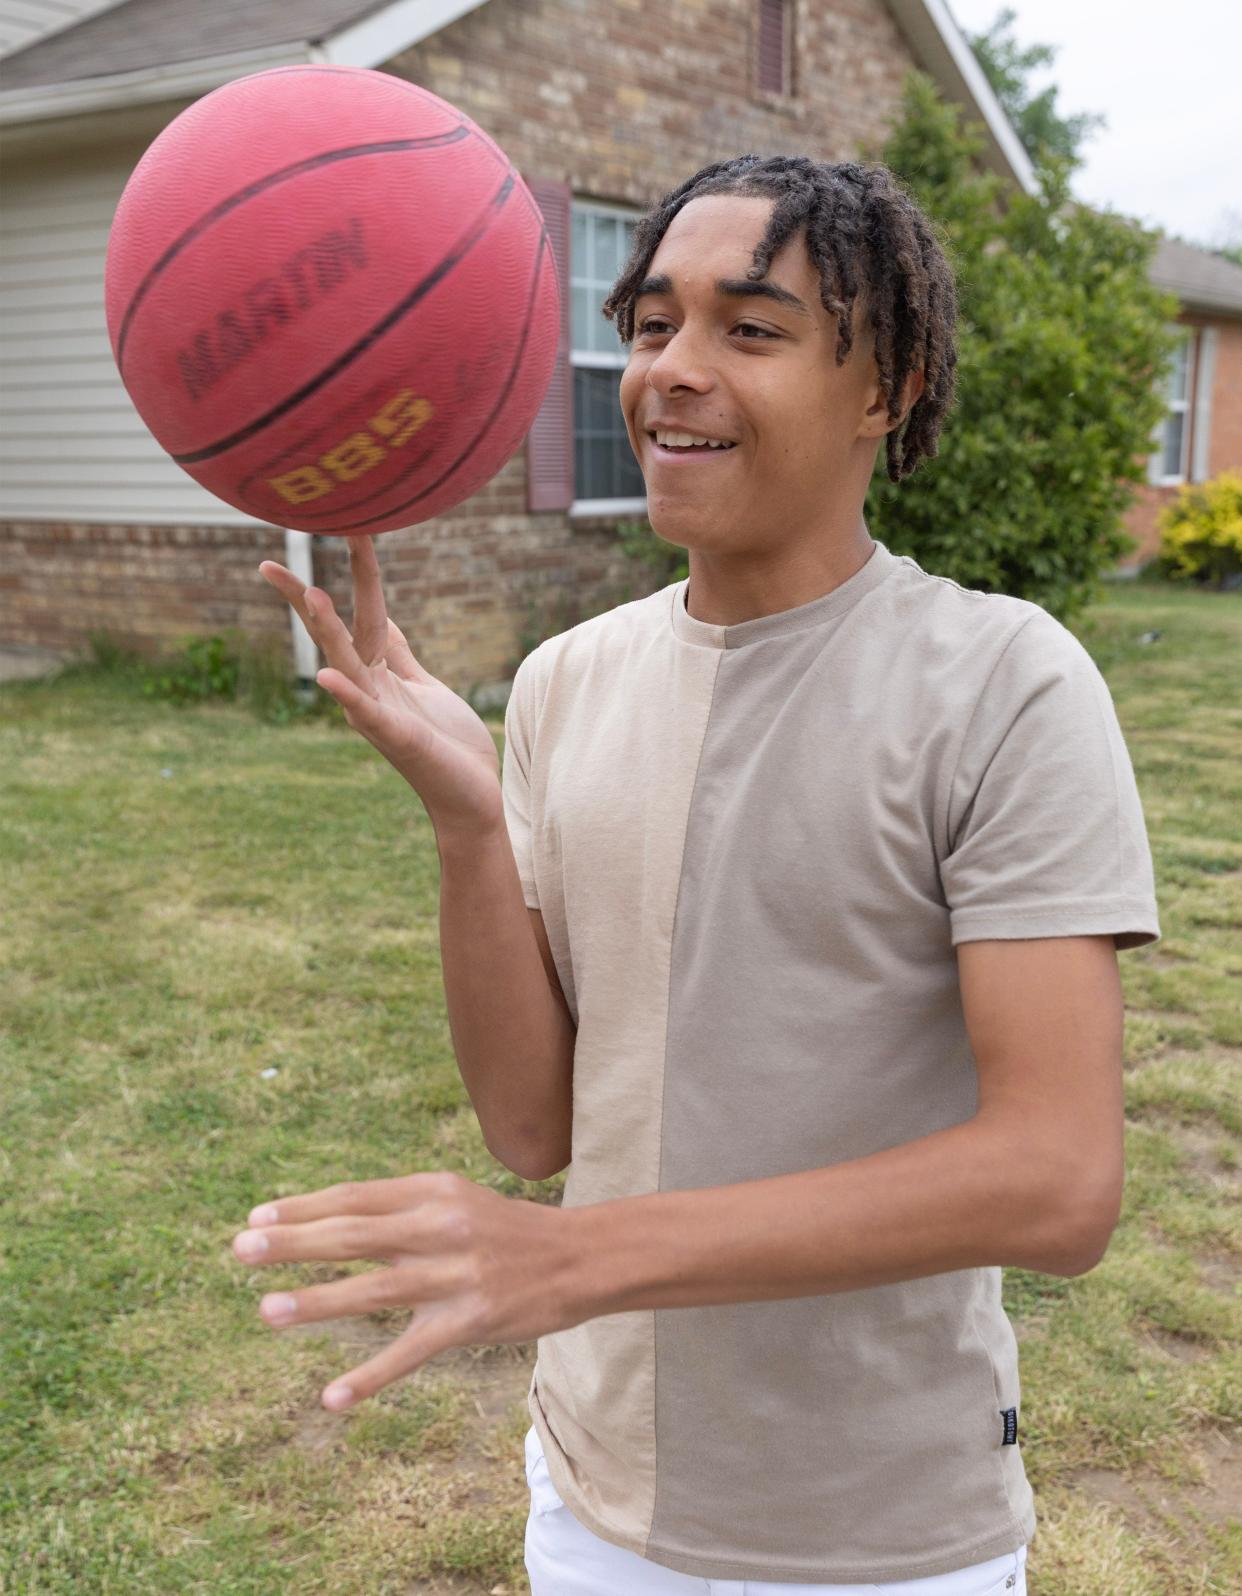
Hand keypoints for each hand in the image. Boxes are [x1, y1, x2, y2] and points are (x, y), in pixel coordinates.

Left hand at [230, 1171, 586, 1409]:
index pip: (355, 1197)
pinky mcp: (471, 1320)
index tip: (255, 1218)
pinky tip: (332, 1397)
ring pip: (376, 1289)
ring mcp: (456, 1275)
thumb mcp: (456, 1201)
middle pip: (355, 1233)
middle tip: (240, 1250)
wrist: (581, 1257)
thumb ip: (401, 1209)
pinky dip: (370, 1376)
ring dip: (318, 1301)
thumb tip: (327, 1219)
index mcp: (433, 1190)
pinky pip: (412, 1351)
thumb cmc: (506, 1232)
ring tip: (267, 1312)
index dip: (303, 1207)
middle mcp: (441, 1226)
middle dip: (294, 1242)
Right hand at [259, 536, 503, 832]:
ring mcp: (378, 713)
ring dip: (328, 632)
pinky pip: (367, 712)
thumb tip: (387, 617)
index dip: (351, 571)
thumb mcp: (423, 684)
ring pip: (347, 663)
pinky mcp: (397, 738)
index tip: (336, 526)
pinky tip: (324, 677)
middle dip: (306, 599)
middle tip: (268, 564)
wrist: (470, 796)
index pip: (359, 612)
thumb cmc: (448, 743)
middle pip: (334, 633)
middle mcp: (368, 688)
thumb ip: (400, 654)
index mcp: (379, 671)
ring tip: (311, 594)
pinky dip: (346, 695)